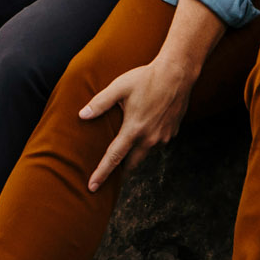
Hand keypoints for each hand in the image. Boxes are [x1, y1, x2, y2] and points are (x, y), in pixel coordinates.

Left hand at [79, 60, 193, 190]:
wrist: (177, 73)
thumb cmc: (146, 78)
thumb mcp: (119, 87)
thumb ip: (100, 103)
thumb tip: (82, 115)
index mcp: (134, 129)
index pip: (114, 158)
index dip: (102, 173)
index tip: (92, 187)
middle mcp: (150, 138)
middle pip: (132, 164)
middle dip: (120, 172)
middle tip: (109, 178)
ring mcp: (164, 137)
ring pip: (145, 154)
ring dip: (135, 155)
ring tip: (126, 150)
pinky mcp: (173, 133)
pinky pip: (157, 144)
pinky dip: (148, 143)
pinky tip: (145, 132)